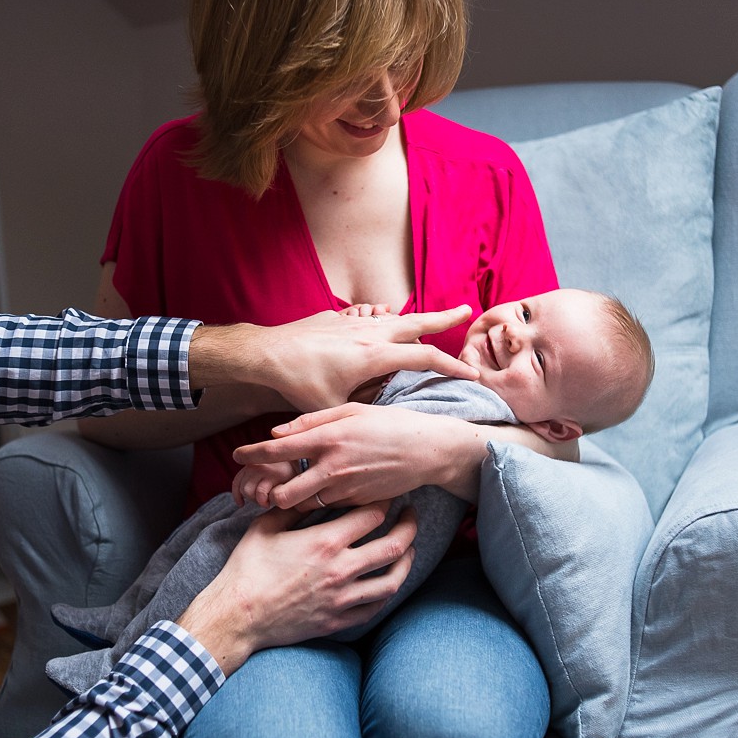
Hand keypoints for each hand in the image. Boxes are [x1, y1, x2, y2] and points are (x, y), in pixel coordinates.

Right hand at [176, 501, 416, 674]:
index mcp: (325, 541)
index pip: (372, 514)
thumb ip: (295, 507)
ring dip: (406, 560)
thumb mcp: (267, 526)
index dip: (387, 499)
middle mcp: (341, 569)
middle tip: (411, 515)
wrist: (237, 616)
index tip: (391, 492)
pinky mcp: (338, 620)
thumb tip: (311, 489)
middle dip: (409, 525)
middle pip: (394, 544)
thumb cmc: (247, 568)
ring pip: (393, 579)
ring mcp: (342, 598)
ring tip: (409, 548)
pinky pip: (375, 607)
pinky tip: (387, 581)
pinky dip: (387, 592)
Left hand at [189, 305, 478, 412]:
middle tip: (467, 309)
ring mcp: (353, 322)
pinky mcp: (336, 318)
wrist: (265, 352)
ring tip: (426, 320)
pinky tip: (381, 318)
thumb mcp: (331, 409)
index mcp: (374, 356)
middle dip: (443, 317)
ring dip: (411, 317)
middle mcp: (369, 333)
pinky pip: (368, 314)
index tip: (472, 373)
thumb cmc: (297, 382)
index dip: (451, 366)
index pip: (424, 358)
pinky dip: (381, 317)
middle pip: (417, 321)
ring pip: (392, 315)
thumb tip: (369, 427)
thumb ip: (355, 415)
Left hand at [232, 403, 484, 509]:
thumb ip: (312, 421)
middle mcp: (333, 466)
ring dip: (292, 500)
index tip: (236, 456)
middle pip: (283, 492)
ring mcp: (346, 489)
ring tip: (290, 489)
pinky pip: (327, 508)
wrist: (428, 450)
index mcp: (329, 437)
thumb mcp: (351, 410)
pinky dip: (318, 503)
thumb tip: (277, 434)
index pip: (277, 450)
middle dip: (269, 491)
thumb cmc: (389, 424)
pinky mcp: (357, 503)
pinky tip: (320, 492)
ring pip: (303, 505)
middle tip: (263, 483)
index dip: (250, 454)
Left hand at [232, 460, 299, 506]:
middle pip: (243, 488)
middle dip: (252, 498)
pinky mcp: (273, 474)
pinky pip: (261, 494)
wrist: (308, 468)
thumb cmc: (288, 474)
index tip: (241, 504)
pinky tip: (276, 499)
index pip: (237, 481)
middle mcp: (256, 462)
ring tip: (271, 498)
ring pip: (249, 492)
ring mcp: (264, 467)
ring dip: (259, 500)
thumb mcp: (269, 473)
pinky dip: (266, 500)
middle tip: (266, 499)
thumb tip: (240, 502)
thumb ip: (255, 480)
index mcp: (254, 461)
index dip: (237, 495)